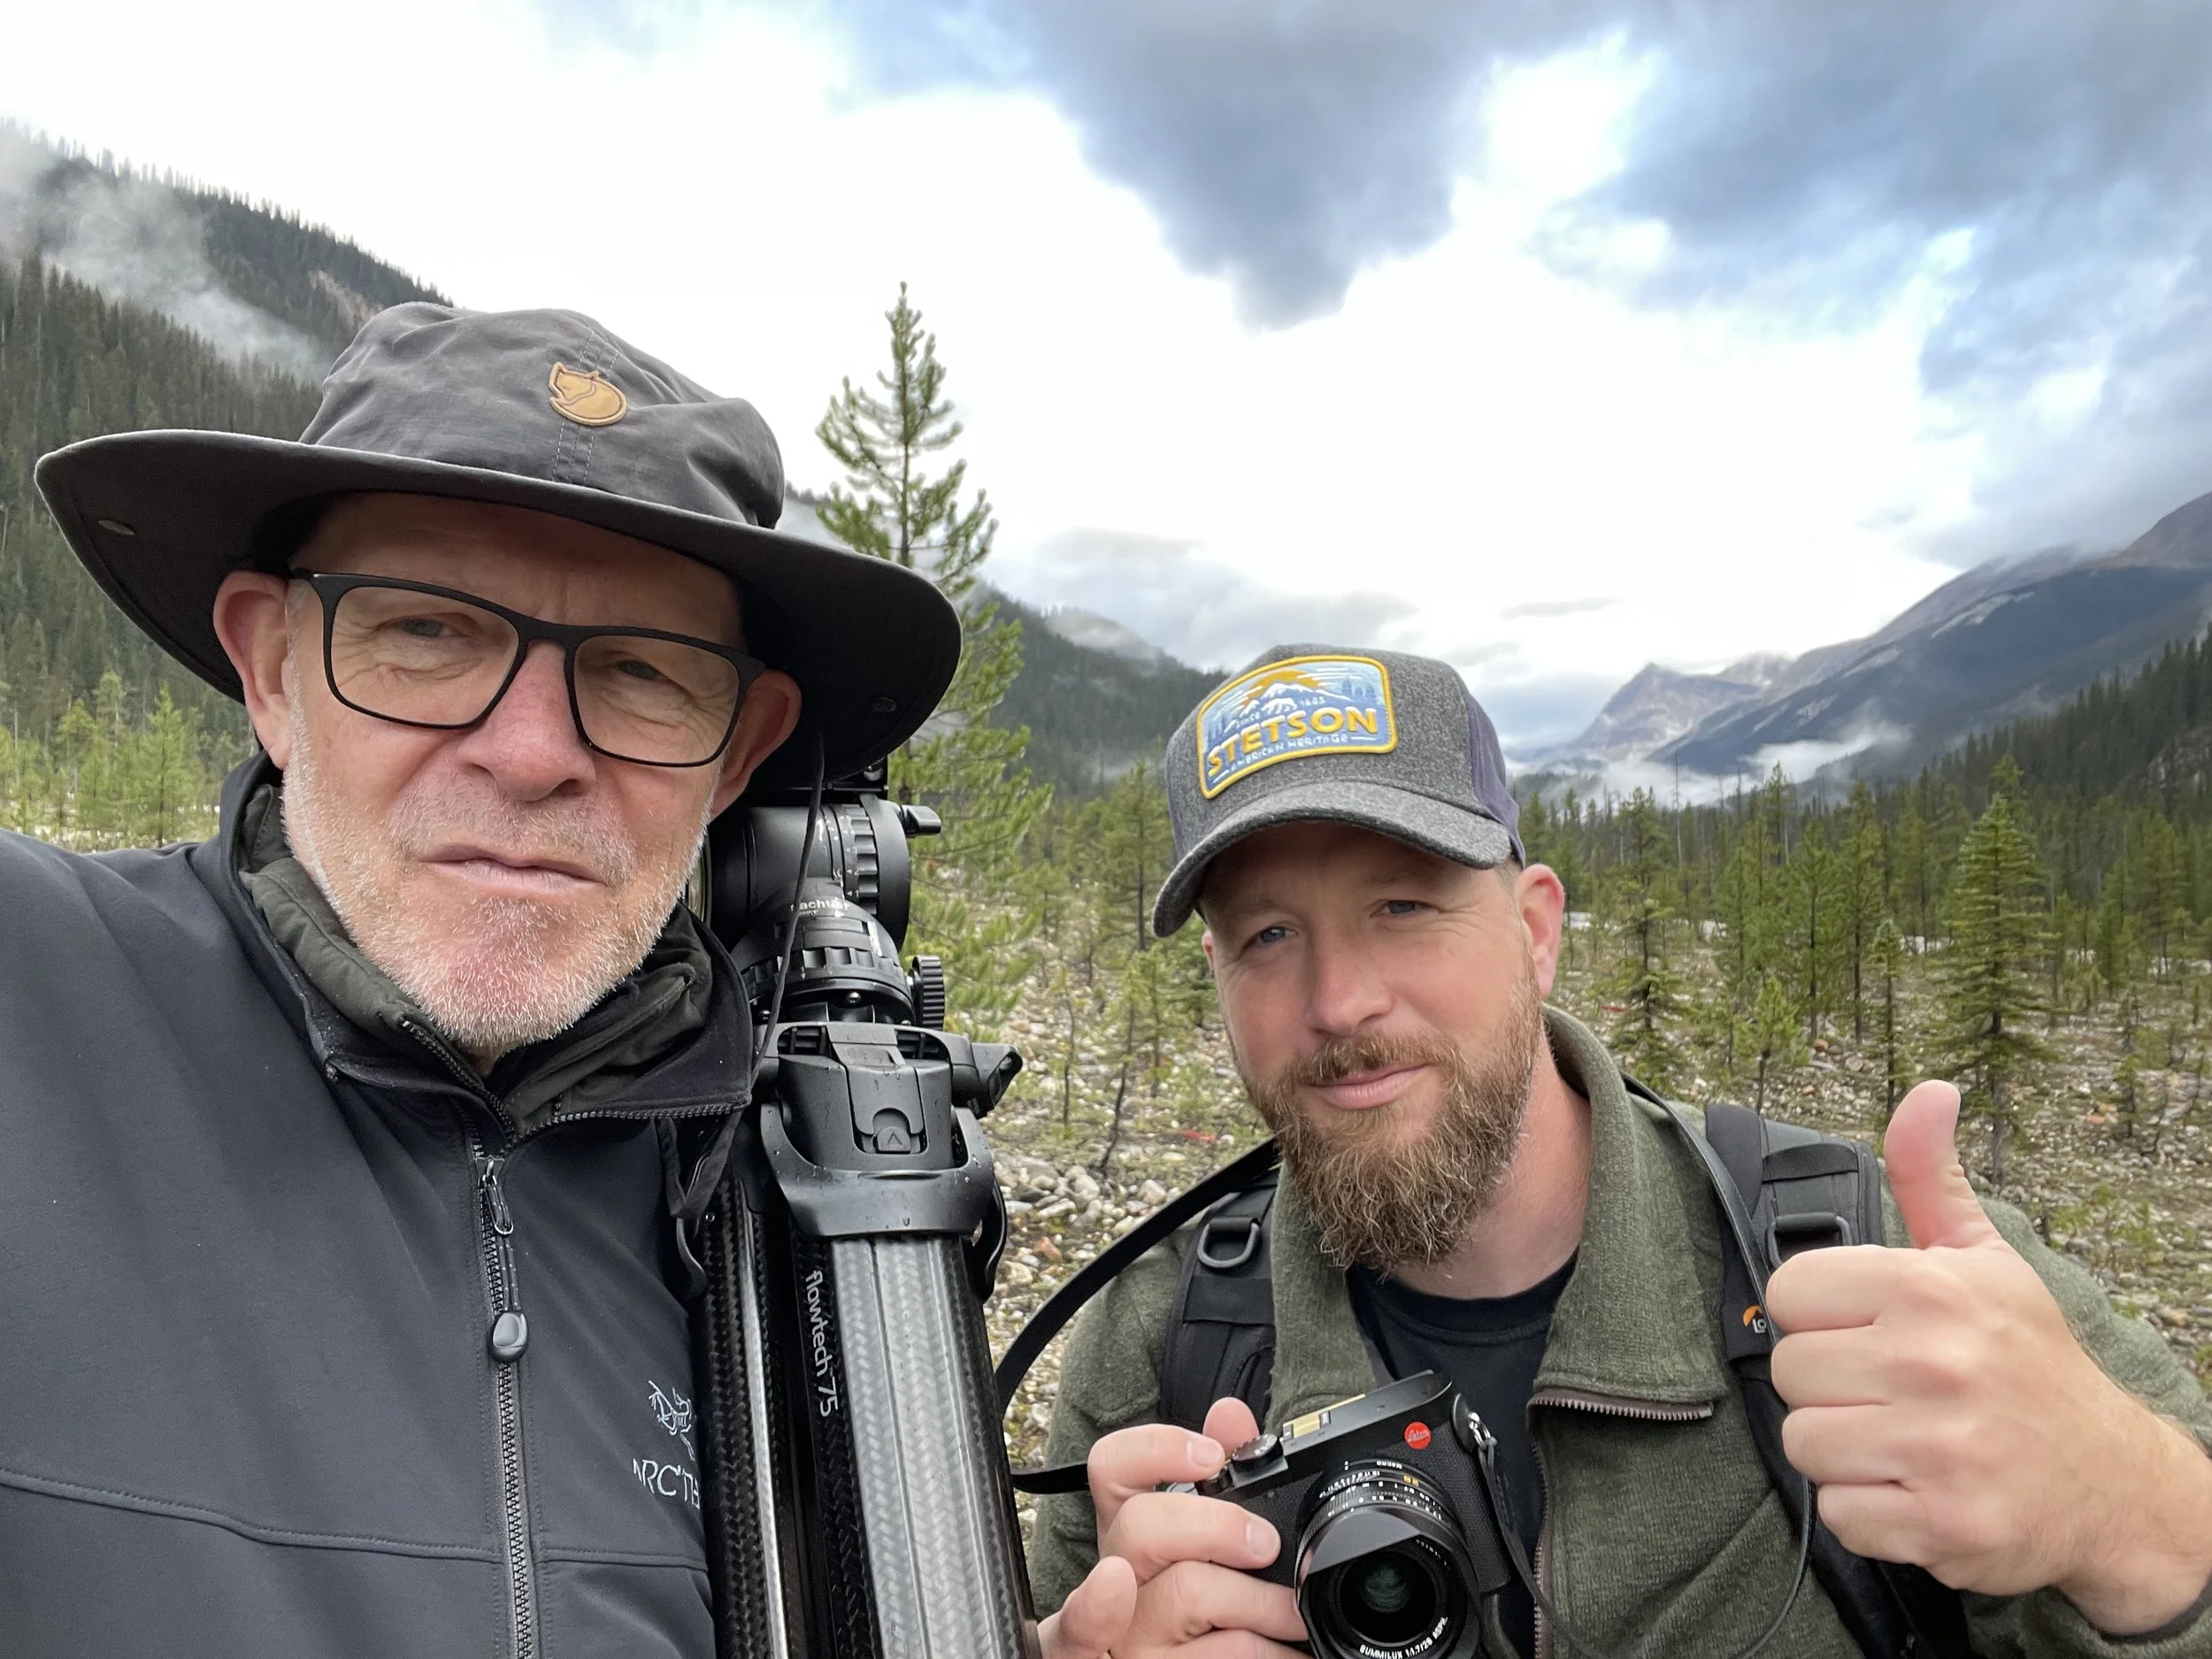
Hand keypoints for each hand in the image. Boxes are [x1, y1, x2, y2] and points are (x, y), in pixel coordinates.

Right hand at [1051, 1396, 1307, 1656]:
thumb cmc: (1204, 1616)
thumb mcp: (1210, 1546)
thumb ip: (1223, 1478)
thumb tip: (1230, 1415)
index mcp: (1129, 1531)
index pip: (1110, 1467)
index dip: (1155, 1449)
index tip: (1209, 1457)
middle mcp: (1116, 1579)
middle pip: (1141, 1526)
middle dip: (1218, 1527)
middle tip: (1266, 1544)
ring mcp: (1128, 1636)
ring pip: (1188, 1592)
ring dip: (1263, 1602)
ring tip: (1293, 1615)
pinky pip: (1220, 1654)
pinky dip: (1259, 1650)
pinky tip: (1280, 1650)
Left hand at [1766, 1080, 2211, 1633]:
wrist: (2114, 1481)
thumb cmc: (2029, 1362)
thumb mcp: (1984, 1259)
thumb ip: (1930, 1176)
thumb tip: (1928, 1094)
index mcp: (1929, 1289)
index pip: (1790, 1291)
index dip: (1820, 1315)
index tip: (1862, 1329)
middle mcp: (1932, 1364)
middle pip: (1788, 1371)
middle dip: (1828, 1385)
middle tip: (1886, 1390)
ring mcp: (1938, 1449)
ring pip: (1803, 1443)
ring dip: (1843, 1450)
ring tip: (1898, 1438)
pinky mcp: (1941, 1525)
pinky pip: (1838, 1514)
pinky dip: (1867, 1511)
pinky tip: (1914, 1488)